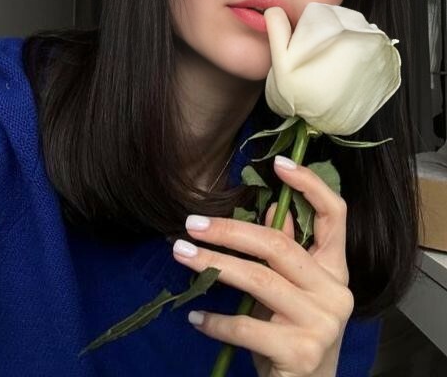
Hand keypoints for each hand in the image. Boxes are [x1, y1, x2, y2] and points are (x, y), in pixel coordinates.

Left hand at [172, 157, 353, 376]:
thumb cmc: (295, 335)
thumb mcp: (292, 291)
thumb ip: (285, 252)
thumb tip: (270, 208)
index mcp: (335, 269)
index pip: (335, 215)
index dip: (310, 185)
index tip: (279, 164)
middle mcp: (336, 291)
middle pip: (279, 245)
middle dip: (230, 231)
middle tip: (191, 224)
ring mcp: (322, 322)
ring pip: (259, 280)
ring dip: (214, 265)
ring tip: (180, 254)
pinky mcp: (302, 353)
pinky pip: (248, 327)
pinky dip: (216, 321)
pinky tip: (195, 317)